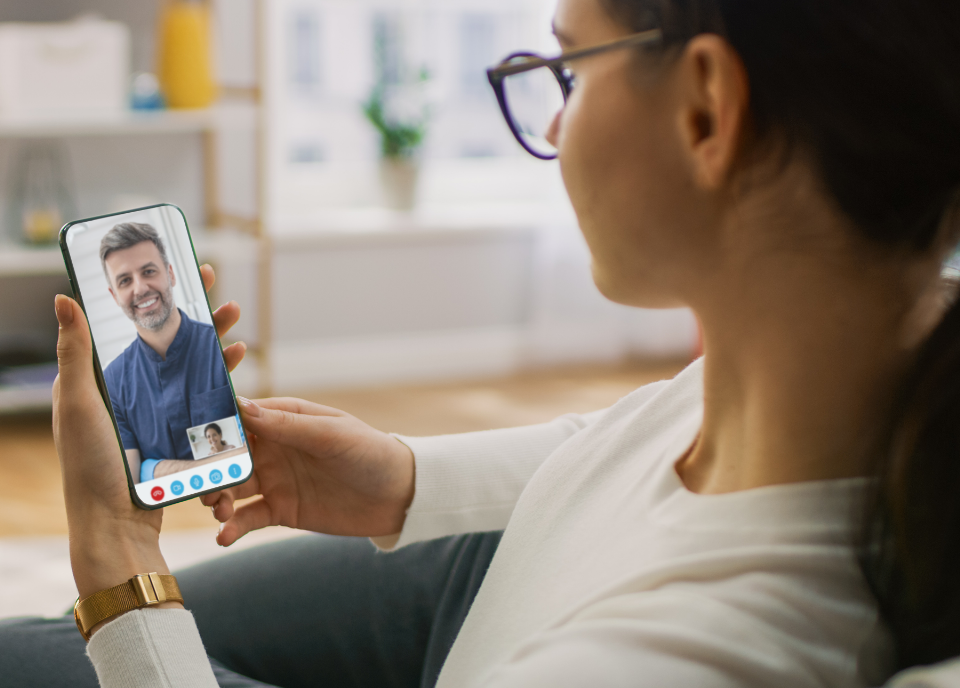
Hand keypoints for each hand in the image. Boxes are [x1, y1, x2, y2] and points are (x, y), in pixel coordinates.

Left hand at [54, 265, 240, 628]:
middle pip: (170, 339)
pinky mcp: (179, 434)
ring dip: (214, 340)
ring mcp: (158, 413)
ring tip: (236, 320)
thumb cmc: (89, 465)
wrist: (116, 524)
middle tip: (216, 283)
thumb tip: (62, 297)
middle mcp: (132, 392)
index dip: (157, 295)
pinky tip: (237, 364)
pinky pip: (205, 399)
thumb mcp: (79, 402)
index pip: (134, 324)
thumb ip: (75, 352)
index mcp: (104, 380)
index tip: (177, 268)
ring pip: (193, 365)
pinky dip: (222, 378)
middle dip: (195, 309)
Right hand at [202, 398, 415, 545]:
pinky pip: (248, 518)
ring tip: (219, 510)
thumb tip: (242, 406)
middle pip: (226, 455)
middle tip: (200, 483)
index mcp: (283, 418)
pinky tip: (224, 536)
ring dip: (216, 497)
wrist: (398, 495)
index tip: (185, 435)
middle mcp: (272, 447)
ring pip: (231, 487)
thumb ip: (288, 425)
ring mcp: (274, 479)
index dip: (211, 423)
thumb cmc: (369, 452)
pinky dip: (232, 527)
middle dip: (207, 468)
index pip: (239, 415)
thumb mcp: (332, 435)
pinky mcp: (280, 510)